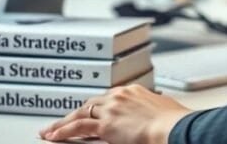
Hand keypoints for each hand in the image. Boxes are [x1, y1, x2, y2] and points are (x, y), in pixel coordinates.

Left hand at [39, 84, 191, 143]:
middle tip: (65, 121)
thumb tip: (156, 116)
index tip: (91, 112)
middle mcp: (119, 96)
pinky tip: (54, 136)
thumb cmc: (175, 122)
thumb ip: (153, 109)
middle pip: (91, 103)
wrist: (174, 128)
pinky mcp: (106, 125)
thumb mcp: (164, 110)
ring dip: (64, 123)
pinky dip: (64, 131)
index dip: (96, 107)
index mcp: (133, 91)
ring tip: (51, 131)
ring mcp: (111, 109)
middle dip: (77, 113)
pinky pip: (79, 127)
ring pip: (80, 114)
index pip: (108, 98)